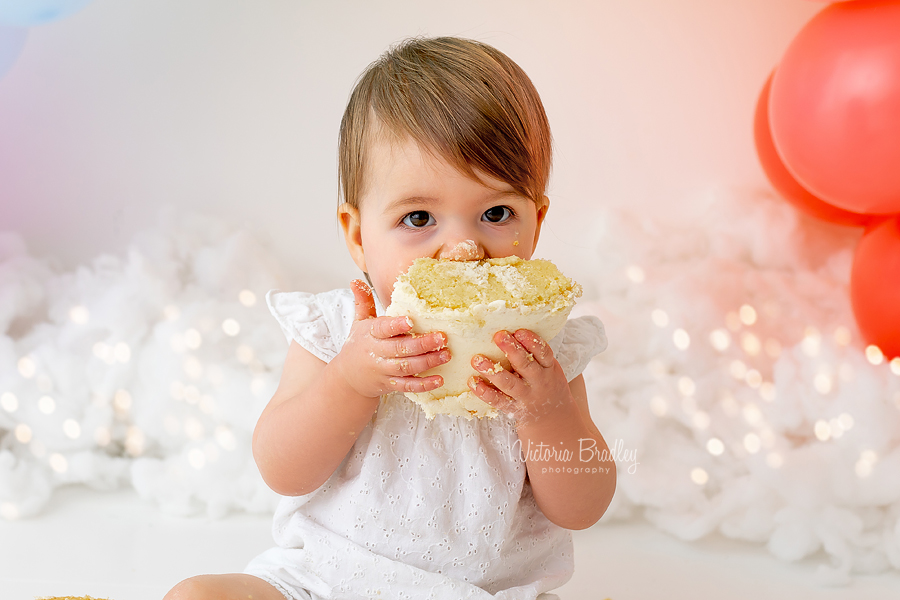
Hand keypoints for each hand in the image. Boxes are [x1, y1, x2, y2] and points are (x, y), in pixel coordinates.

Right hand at [332, 280, 450, 398]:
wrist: (347, 378)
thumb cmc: (358, 345)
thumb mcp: (359, 323)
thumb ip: (363, 302)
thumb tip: (356, 280)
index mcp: (370, 335)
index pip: (382, 329)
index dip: (396, 326)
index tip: (410, 321)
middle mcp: (376, 353)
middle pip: (399, 349)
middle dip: (422, 344)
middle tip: (442, 337)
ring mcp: (383, 371)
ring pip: (406, 367)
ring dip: (427, 362)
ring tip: (446, 354)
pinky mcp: (390, 385)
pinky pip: (407, 386)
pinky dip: (423, 385)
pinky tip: (439, 379)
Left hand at [468, 329, 576, 427]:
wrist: (553, 417)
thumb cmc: (545, 383)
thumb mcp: (547, 367)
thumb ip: (534, 352)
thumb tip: (511, 328)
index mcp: (548, 367)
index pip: (543, 353)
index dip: (532, 342)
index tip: (519, 331)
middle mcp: (538, 382)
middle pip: (526, 365)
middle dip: (512, 350)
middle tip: (498, 336)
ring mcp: (525, 396)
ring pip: (509, 384)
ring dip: (493, 371)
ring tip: (477, 359)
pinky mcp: (513, 408)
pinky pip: (498, 400)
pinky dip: (485, 392)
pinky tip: (473, 382)